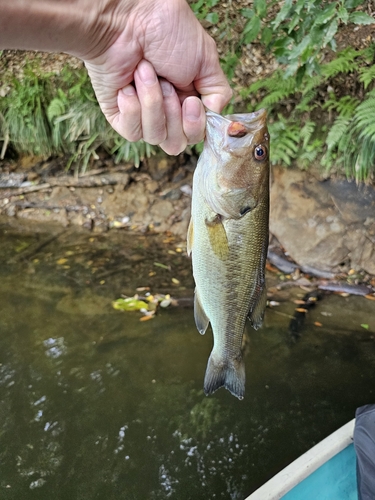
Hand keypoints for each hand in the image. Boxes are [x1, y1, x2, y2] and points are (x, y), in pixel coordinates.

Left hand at [84, 0, 231, 154]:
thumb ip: (218, 93)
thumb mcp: (206, 60)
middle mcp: (166, 111)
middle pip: (176, 143)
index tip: (192, 101)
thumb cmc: (167, 32)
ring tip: (145, 74)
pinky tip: (128, 87)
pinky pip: (132, 133)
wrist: (128, 20)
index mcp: (187, 101)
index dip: (195, 126)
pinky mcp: (118, 115)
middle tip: (167, 82)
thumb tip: (215, 117)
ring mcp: (141, 115)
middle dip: (174, 114)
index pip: (195, 135)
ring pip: (155, 137)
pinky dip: (133, 108)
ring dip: (153, 103)